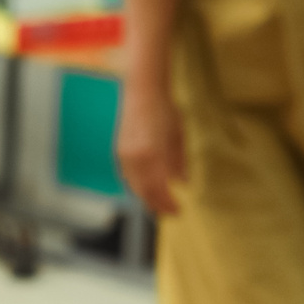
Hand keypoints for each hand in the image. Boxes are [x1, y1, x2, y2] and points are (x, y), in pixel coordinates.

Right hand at [115, 86, 187, 216]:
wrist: (142, 91)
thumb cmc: (163, 109)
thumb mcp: (177, 135)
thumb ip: (179, 161)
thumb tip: (183, 182)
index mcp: (152, 154)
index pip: (158, 189)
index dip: (167, 204)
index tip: (178, 211)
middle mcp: (135, 157)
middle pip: (144, 191)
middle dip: (157, 204)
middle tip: (170, 212)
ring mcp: (125, 155)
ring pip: (134, 185)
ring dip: (147, 197)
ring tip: (159, 203)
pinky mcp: (120, 151)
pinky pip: (128, 176)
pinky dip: (138, 186)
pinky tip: (147, 188)